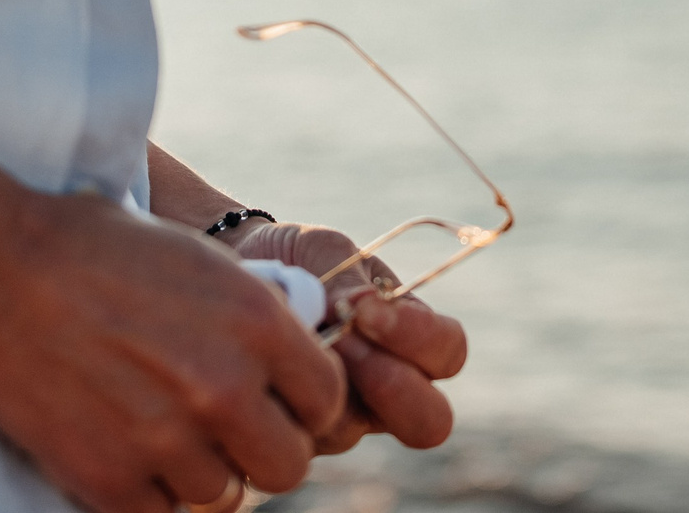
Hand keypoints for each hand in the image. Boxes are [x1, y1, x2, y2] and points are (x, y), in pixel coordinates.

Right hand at [0, 188, 346, 512]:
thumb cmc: (93, 249)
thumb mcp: (197, 259)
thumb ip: (253, 316)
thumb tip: (294, 354)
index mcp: (257, 323)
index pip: (327, 399)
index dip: (304, 402)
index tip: (276, 399)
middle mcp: (224, 385)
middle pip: (289, 464)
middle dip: (263, 448)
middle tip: (227, 429)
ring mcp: (167, 439)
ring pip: (225, 495)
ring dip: (202, 471)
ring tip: (164, 432)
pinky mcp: (110, 479)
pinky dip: (147, 492)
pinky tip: (125, 449)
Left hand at [221, 219, 468, 453]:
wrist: (240, 270)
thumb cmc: (298, 260)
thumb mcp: (326, 250)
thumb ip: (350, 277)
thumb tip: (362, 307)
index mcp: (411, 339)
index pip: (447, 353)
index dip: (419, 337)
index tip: (368, 306)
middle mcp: (387, 389)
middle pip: (428, 422)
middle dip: (394, 388)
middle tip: (348, 345)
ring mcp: (342, 419)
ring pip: (354, 431)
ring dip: (329, 386)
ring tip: (295, 343)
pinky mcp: (294, 435)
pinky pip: (297, 437)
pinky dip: (283, 397)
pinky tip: (263, 362)